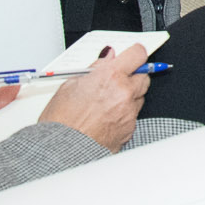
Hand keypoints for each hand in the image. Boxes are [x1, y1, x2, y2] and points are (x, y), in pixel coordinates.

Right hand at [37, 43, 152, 151]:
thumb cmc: (60, 120)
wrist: (61, 151)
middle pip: (144, 75)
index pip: (138, 54)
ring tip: (107, 102)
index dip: (135, 53)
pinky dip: (125, 114)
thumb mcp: (70, 84)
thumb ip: (95, 68)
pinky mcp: (130, 130)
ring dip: (129, 95)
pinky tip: (107, 117)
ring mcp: (129, 113)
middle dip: (133, 75)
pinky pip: (133, 116)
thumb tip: (107, 57)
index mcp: (110, 76)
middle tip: (117, 79)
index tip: (132, 54)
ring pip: (140, 97)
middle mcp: (124, 93)